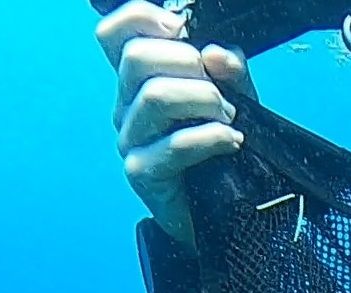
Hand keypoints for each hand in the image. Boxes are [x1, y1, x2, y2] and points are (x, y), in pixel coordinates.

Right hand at [94, 1, 256, 247]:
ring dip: (204, 100)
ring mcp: (130, 141)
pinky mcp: (142, 175)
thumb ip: (230, 71)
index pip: (114, 34)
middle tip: (219, 89)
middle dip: (188, 62)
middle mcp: (127, 108)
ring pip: (155, 97)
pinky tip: (233, 141)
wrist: (228, 215)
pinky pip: (173, 145)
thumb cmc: (225, 150)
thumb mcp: (235, 99)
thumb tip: (217, 54)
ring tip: (230, 118)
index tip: (181, 28)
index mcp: (141, 81)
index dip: (140, 18)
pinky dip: (211, 137)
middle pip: (135, 58)